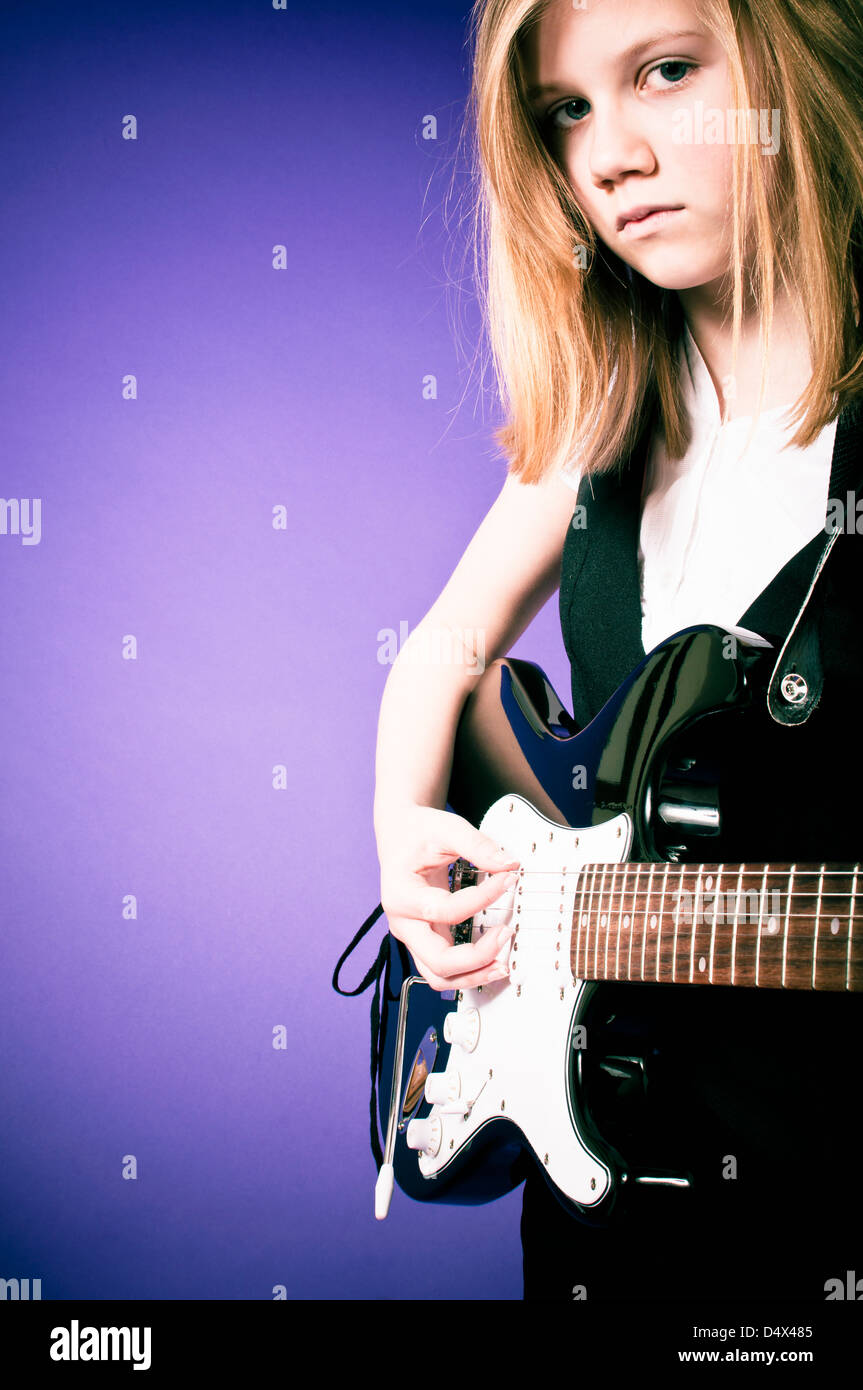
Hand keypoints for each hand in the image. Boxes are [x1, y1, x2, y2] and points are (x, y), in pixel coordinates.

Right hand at [377, 804, 519, 989]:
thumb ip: (478, 845)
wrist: (400, 834)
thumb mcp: (447, 829)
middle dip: (477, 956)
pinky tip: (492, 963)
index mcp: (401, 894)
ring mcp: (412, 936)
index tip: (509, 879)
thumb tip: (509, 864)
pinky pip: (443, 969)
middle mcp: (402, 922)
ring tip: (503, 965)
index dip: (482, 898)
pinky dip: (467, 972)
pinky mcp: (424, 939)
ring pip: (438, 976)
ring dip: (473, 976)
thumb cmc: (418, 832)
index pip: (446, 910)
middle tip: (507, 934)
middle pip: (438, 960)